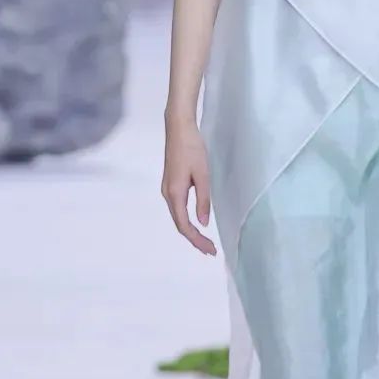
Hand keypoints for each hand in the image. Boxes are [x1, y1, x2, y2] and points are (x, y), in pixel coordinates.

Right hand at [161, 116, 216, 254]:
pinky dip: (187, 219)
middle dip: (195, 239)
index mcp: (175, 193)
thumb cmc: (192, 149)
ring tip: (206, 241)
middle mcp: (167, 194)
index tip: (211, 250)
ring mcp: (167, 189)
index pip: (184, 225)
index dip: (197, 240)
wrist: (178, 128)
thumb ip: (203, 200)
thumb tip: (203, 223)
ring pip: (178, 217)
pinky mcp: (170, 184)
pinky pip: (178, 208)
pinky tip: (197, 223)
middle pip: (180, 224)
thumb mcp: (203, 175)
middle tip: (211, 250)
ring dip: (191, 231)